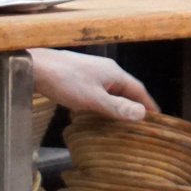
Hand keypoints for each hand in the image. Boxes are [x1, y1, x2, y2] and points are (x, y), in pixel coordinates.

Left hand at [29, 48, 159, 121]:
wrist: (34, 66)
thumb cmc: (63, 80)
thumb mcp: (92, 98)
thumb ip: (116, 107)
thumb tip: (141, 114)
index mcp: (114, 72)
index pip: (139, 90)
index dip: (148, 105)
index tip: (157, 119)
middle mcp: (105, 70)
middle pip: (125, 89)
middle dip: (132, 106)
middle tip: (139, 124)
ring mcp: (89, 72)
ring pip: (108, 91)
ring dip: (114, 105)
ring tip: (118, 122)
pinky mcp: (75, 76)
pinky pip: (94, 91)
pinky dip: (98, 103)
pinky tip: (92, 114)